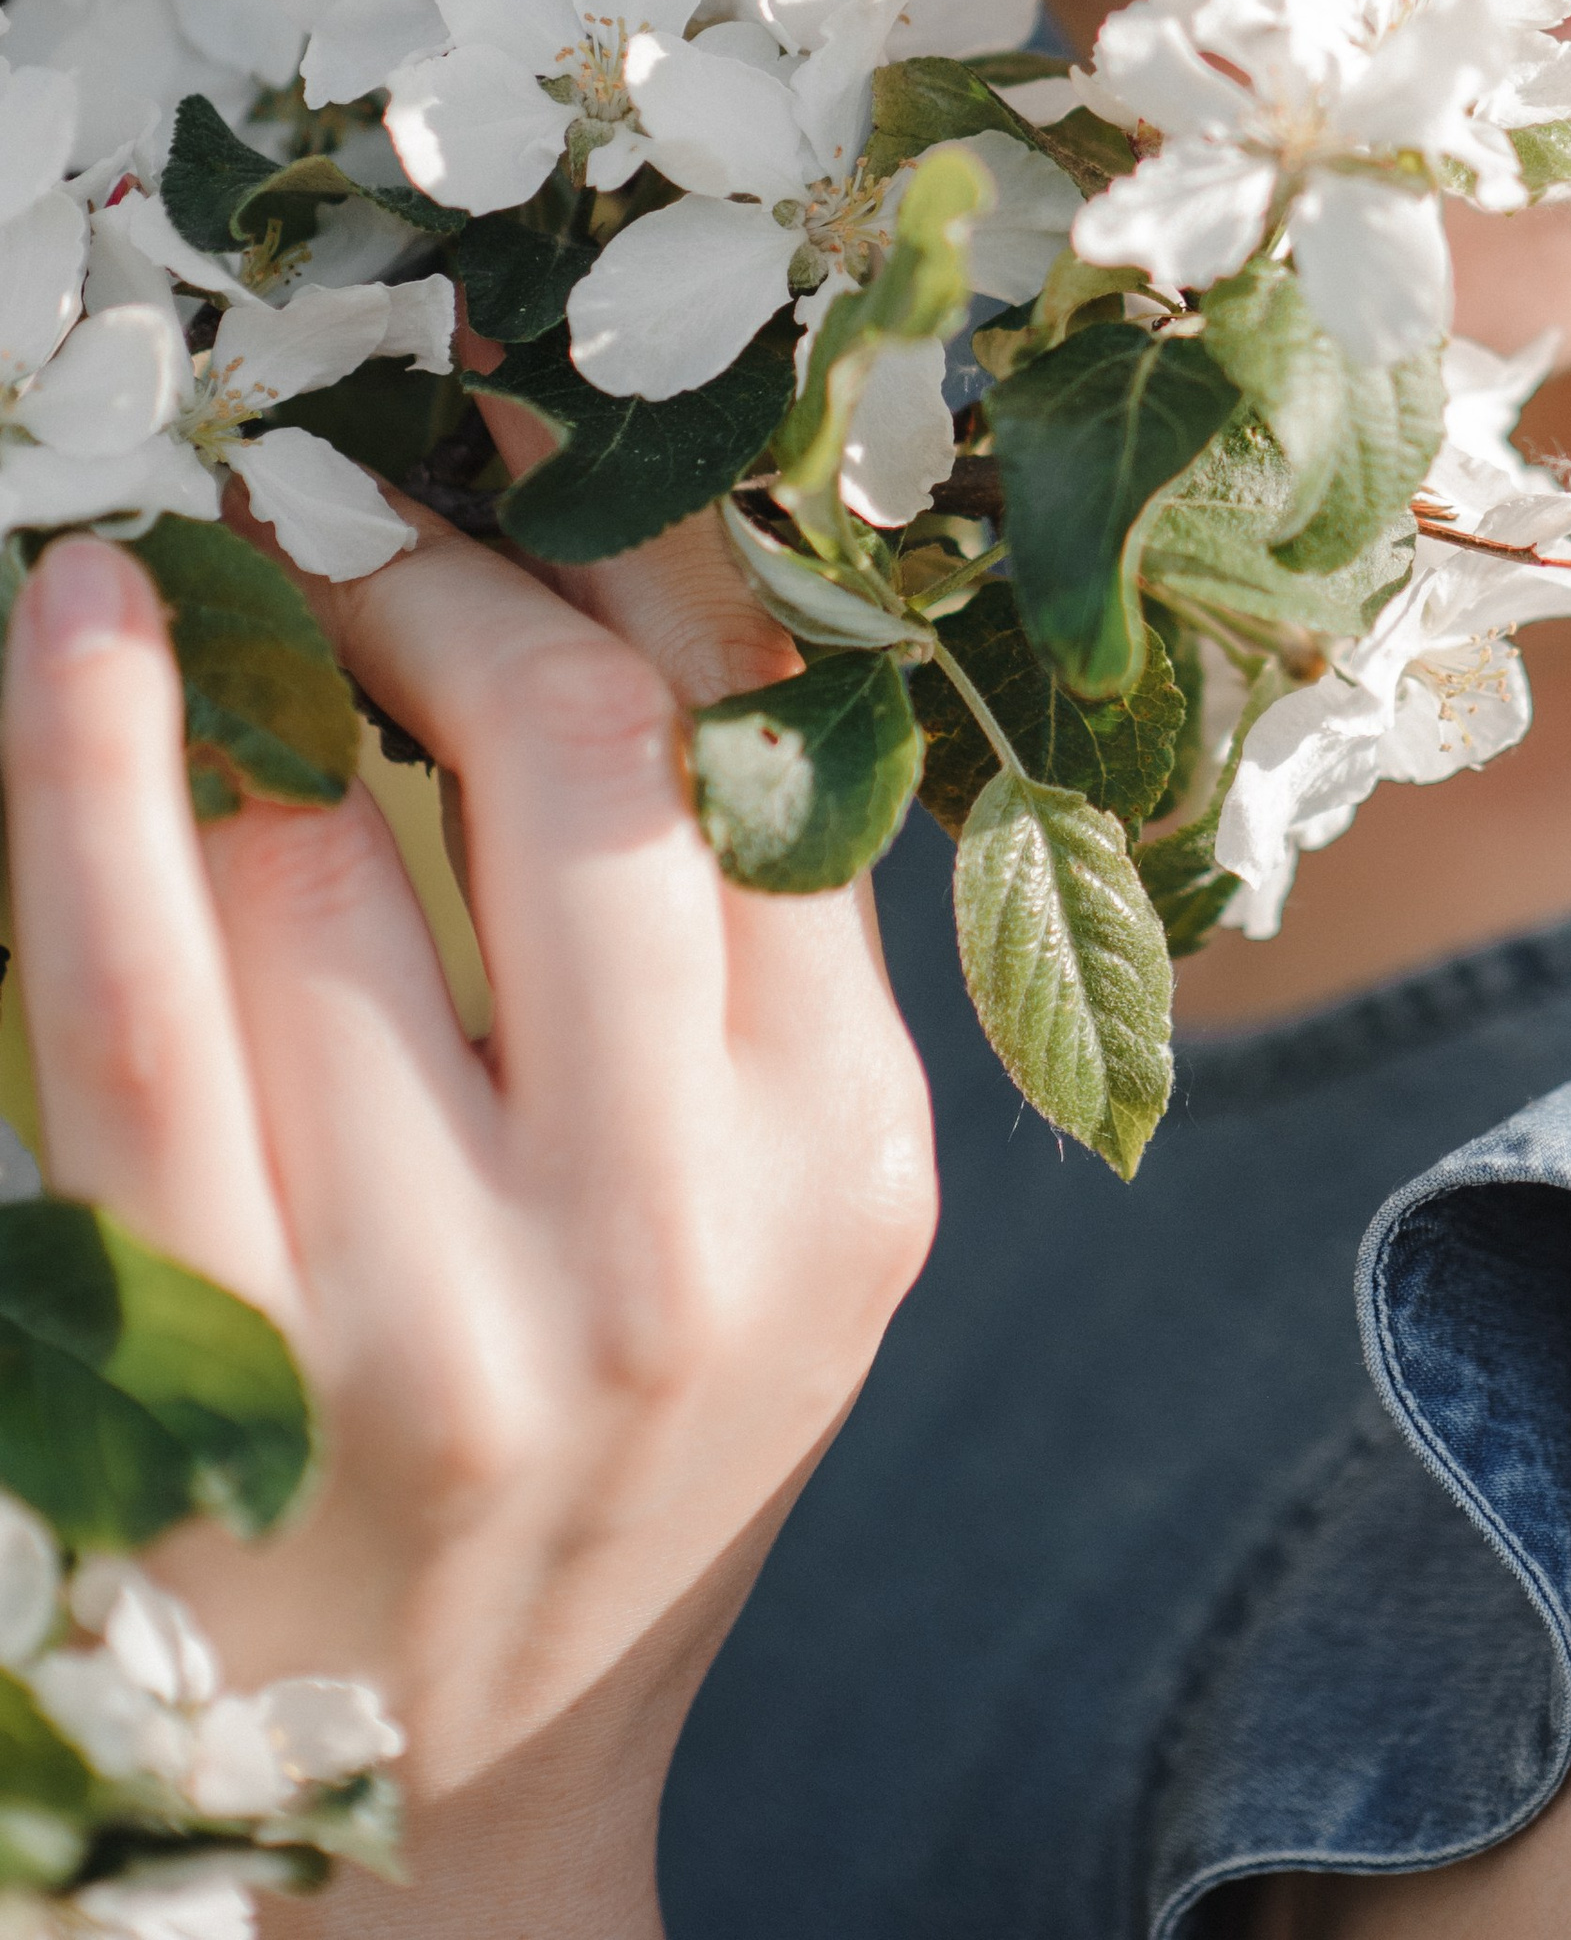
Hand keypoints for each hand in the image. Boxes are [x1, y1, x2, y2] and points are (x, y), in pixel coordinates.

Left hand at [0, 492, 936, 1939]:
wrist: (427, 1826)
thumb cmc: (601, 1449)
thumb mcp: (768, 1220)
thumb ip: (732, 947)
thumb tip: (609, 577)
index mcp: (845, 1159)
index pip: (760, 738)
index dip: (635, 525)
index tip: (529, 406)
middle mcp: (676, 1235)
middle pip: (572, 746)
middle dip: (437, 559)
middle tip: (347, 486)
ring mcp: (440, 1314)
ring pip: (320, 843)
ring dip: (253, 650)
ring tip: (216, 569)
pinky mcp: (210, 1361)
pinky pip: (127, 986)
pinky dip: (91, 761)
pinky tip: (91, 622)